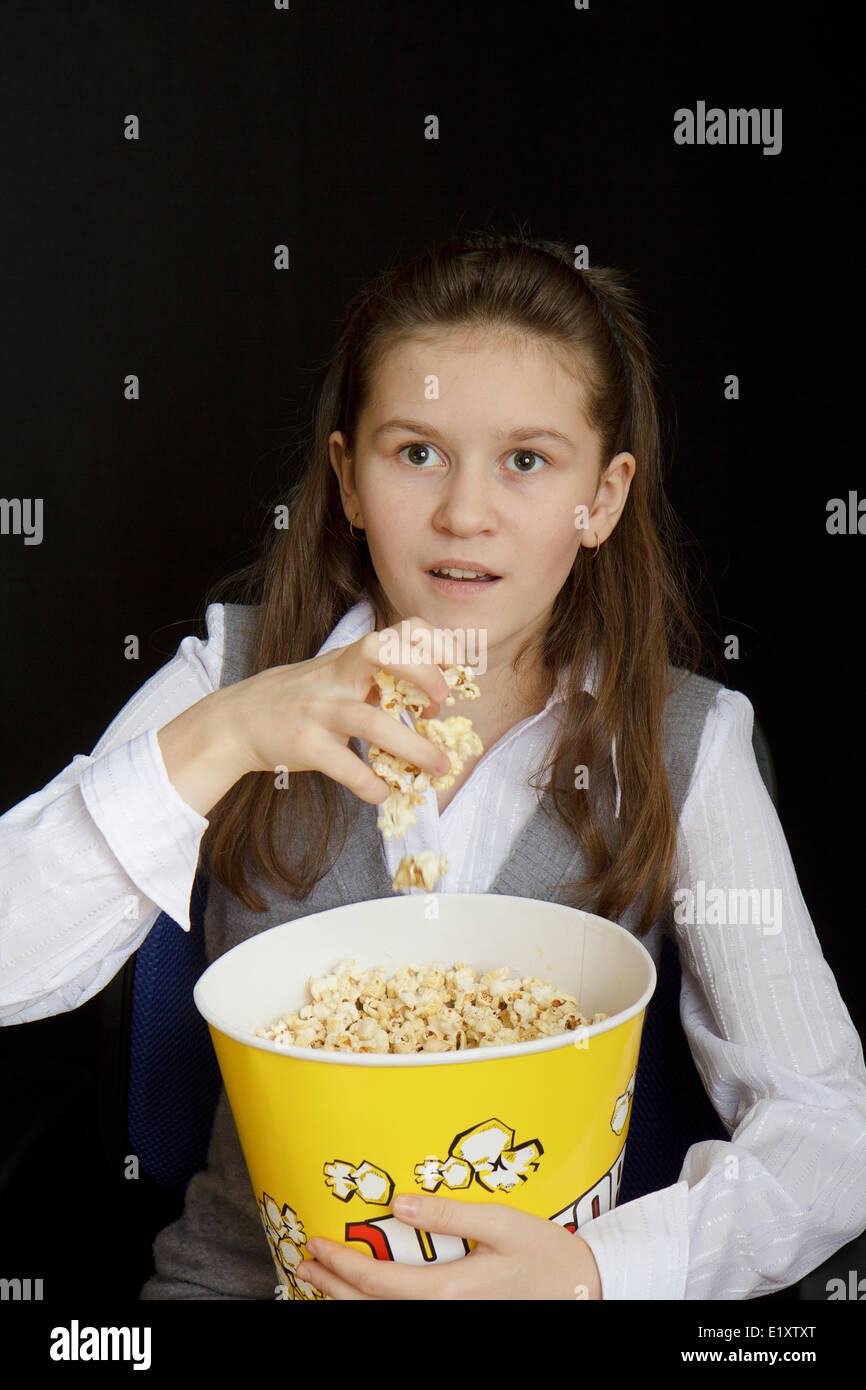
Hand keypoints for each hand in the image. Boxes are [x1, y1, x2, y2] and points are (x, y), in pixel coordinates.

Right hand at [214, 615, 454, 802]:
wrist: (238, 721)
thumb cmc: (300, 699)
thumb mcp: (339, 678)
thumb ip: (381, 683)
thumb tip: (436, 702)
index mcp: (350, 658)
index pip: (397, 631)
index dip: (433, 643)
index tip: (456, 667)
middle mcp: (336, 676)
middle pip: (381, 651)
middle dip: (422, 672)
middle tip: (443, 702)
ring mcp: (319, 710)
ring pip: (370, 720)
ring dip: (411, 746)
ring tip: (438, 766)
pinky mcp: (305, 745)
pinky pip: (346, 766)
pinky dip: (371, 784)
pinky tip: (384, 791)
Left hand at [295, 1192, 602, 1299]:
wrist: (582, 1289)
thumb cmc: (545, 1253)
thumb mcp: (501, 1223)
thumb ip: (448, 1214)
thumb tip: (399, 1203)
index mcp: (447, 1291)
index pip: (376, 1282)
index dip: (340, 1265)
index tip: (317, 1243)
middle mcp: (442, 1316)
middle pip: (370, 1309)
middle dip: (332, 1286)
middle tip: (305, 1261)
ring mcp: (449, 1323)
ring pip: (384, 1321)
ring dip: (347, 1301)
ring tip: (323, 1280)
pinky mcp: (459, 1320)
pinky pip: (405, 1320)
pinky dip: (375, 1309)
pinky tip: (366, 1295)